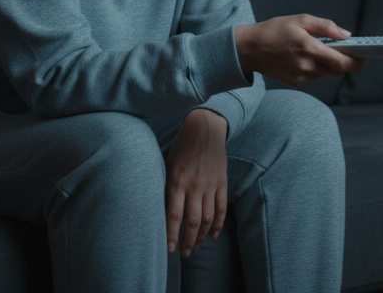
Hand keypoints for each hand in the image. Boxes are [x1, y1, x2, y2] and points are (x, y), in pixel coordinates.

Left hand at [165, 108, 228, 257]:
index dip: (171, 235)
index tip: (168, 249)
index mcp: (177, 181)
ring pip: (208, 219)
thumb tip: (160, 211)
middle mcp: (194, 185)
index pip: (173, 216)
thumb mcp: (168, 165)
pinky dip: (218, 224)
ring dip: (202, 237)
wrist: (205, 128)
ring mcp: (210, 185)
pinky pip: (221, 208)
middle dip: (188, 242)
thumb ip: (167, 187)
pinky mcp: (222, 182)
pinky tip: (214, 235)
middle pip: (192, 222)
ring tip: (196, 247)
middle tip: (184, 254)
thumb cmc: (181, 147)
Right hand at [233, 14, 368, 87]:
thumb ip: (325, 27)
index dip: (357, 61)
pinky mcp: (294, 83)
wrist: (249, 49)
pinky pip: (312, 77)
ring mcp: (300, 77)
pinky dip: (314, 69)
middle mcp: (306, 66)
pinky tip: (303, 58)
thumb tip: (346, 34)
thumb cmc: (274, 30)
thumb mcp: (300, 20)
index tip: (365, 57)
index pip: (342, 61)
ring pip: (325, 74)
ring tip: (319, 51)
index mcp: (309, 48)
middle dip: (344, 62)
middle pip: (337, 70)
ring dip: (328, 65)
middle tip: (345, 52)